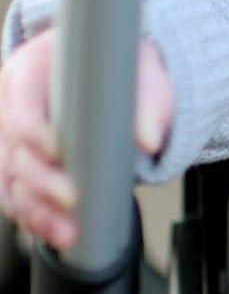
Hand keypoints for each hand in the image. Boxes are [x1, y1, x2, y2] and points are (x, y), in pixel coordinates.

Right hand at [0, 29, 173, 248]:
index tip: (59, 152)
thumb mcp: (138, 66)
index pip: (21, 108)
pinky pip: (16, 196)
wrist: (108, 65)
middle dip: (41, 181)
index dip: (34, 133)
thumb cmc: (117, 61)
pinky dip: (34, 217)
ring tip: (67, 232)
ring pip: (10, 182)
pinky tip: (55, 233)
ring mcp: (9, 138)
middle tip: (72, 199)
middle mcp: (11, 106)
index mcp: (29, 71)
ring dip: (36, 211)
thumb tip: (150, 139)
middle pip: (13, 152)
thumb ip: (149, 99)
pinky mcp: (18, 164)